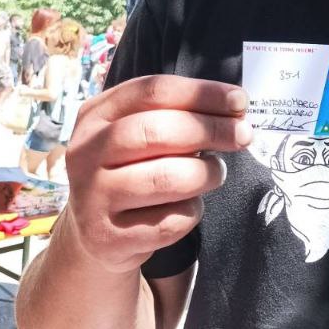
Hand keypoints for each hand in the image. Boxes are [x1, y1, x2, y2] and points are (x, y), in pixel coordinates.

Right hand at [61, 75, 250, 274]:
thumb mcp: (138, 134)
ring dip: (206, 174)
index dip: (202, 93)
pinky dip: (191, 213)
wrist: (95, 234)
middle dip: (211, 130)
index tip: (239, 101)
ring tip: (217, 172)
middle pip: (157, 131)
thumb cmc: (131, 171)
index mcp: (95, 115)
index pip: (152, 91)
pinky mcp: (107, 238)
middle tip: (243, 135)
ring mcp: (92, 197)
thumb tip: (234, 109)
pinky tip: (189, 206)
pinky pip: (168, 221)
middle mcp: (85, 153)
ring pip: (166, 178)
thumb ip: (174, 116)